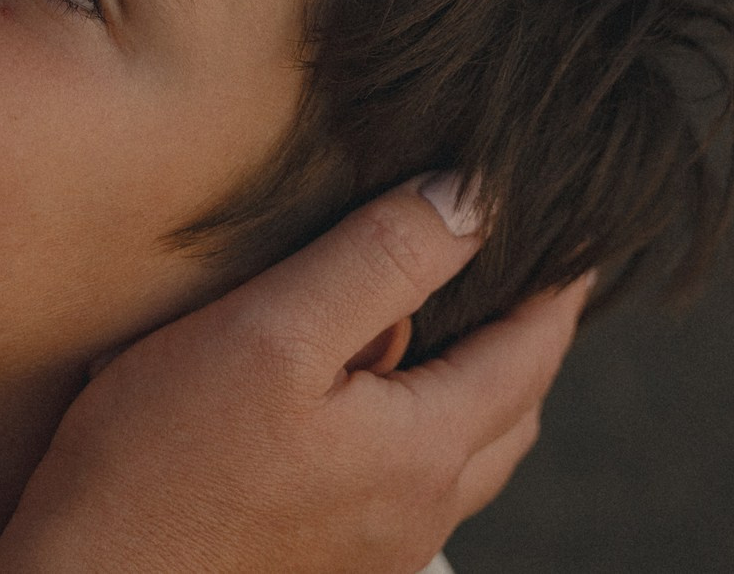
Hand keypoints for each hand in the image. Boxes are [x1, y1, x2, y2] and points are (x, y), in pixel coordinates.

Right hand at [0, 176, 588, 573]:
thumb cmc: (159, 465)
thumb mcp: (269, 333)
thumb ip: (378, 261)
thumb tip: (475, 196)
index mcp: (424, 449)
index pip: (534, 348)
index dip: (559, 280)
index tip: (575, 225)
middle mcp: (417, 512)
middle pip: (513, 412)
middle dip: (529, 336)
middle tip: (521, 269)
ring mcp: (373, 549)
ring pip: (463, 459)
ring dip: (478, 389)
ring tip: (450, 325)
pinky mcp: (323, 564)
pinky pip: (405, 489)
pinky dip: (419, 431)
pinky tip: (361, 406)